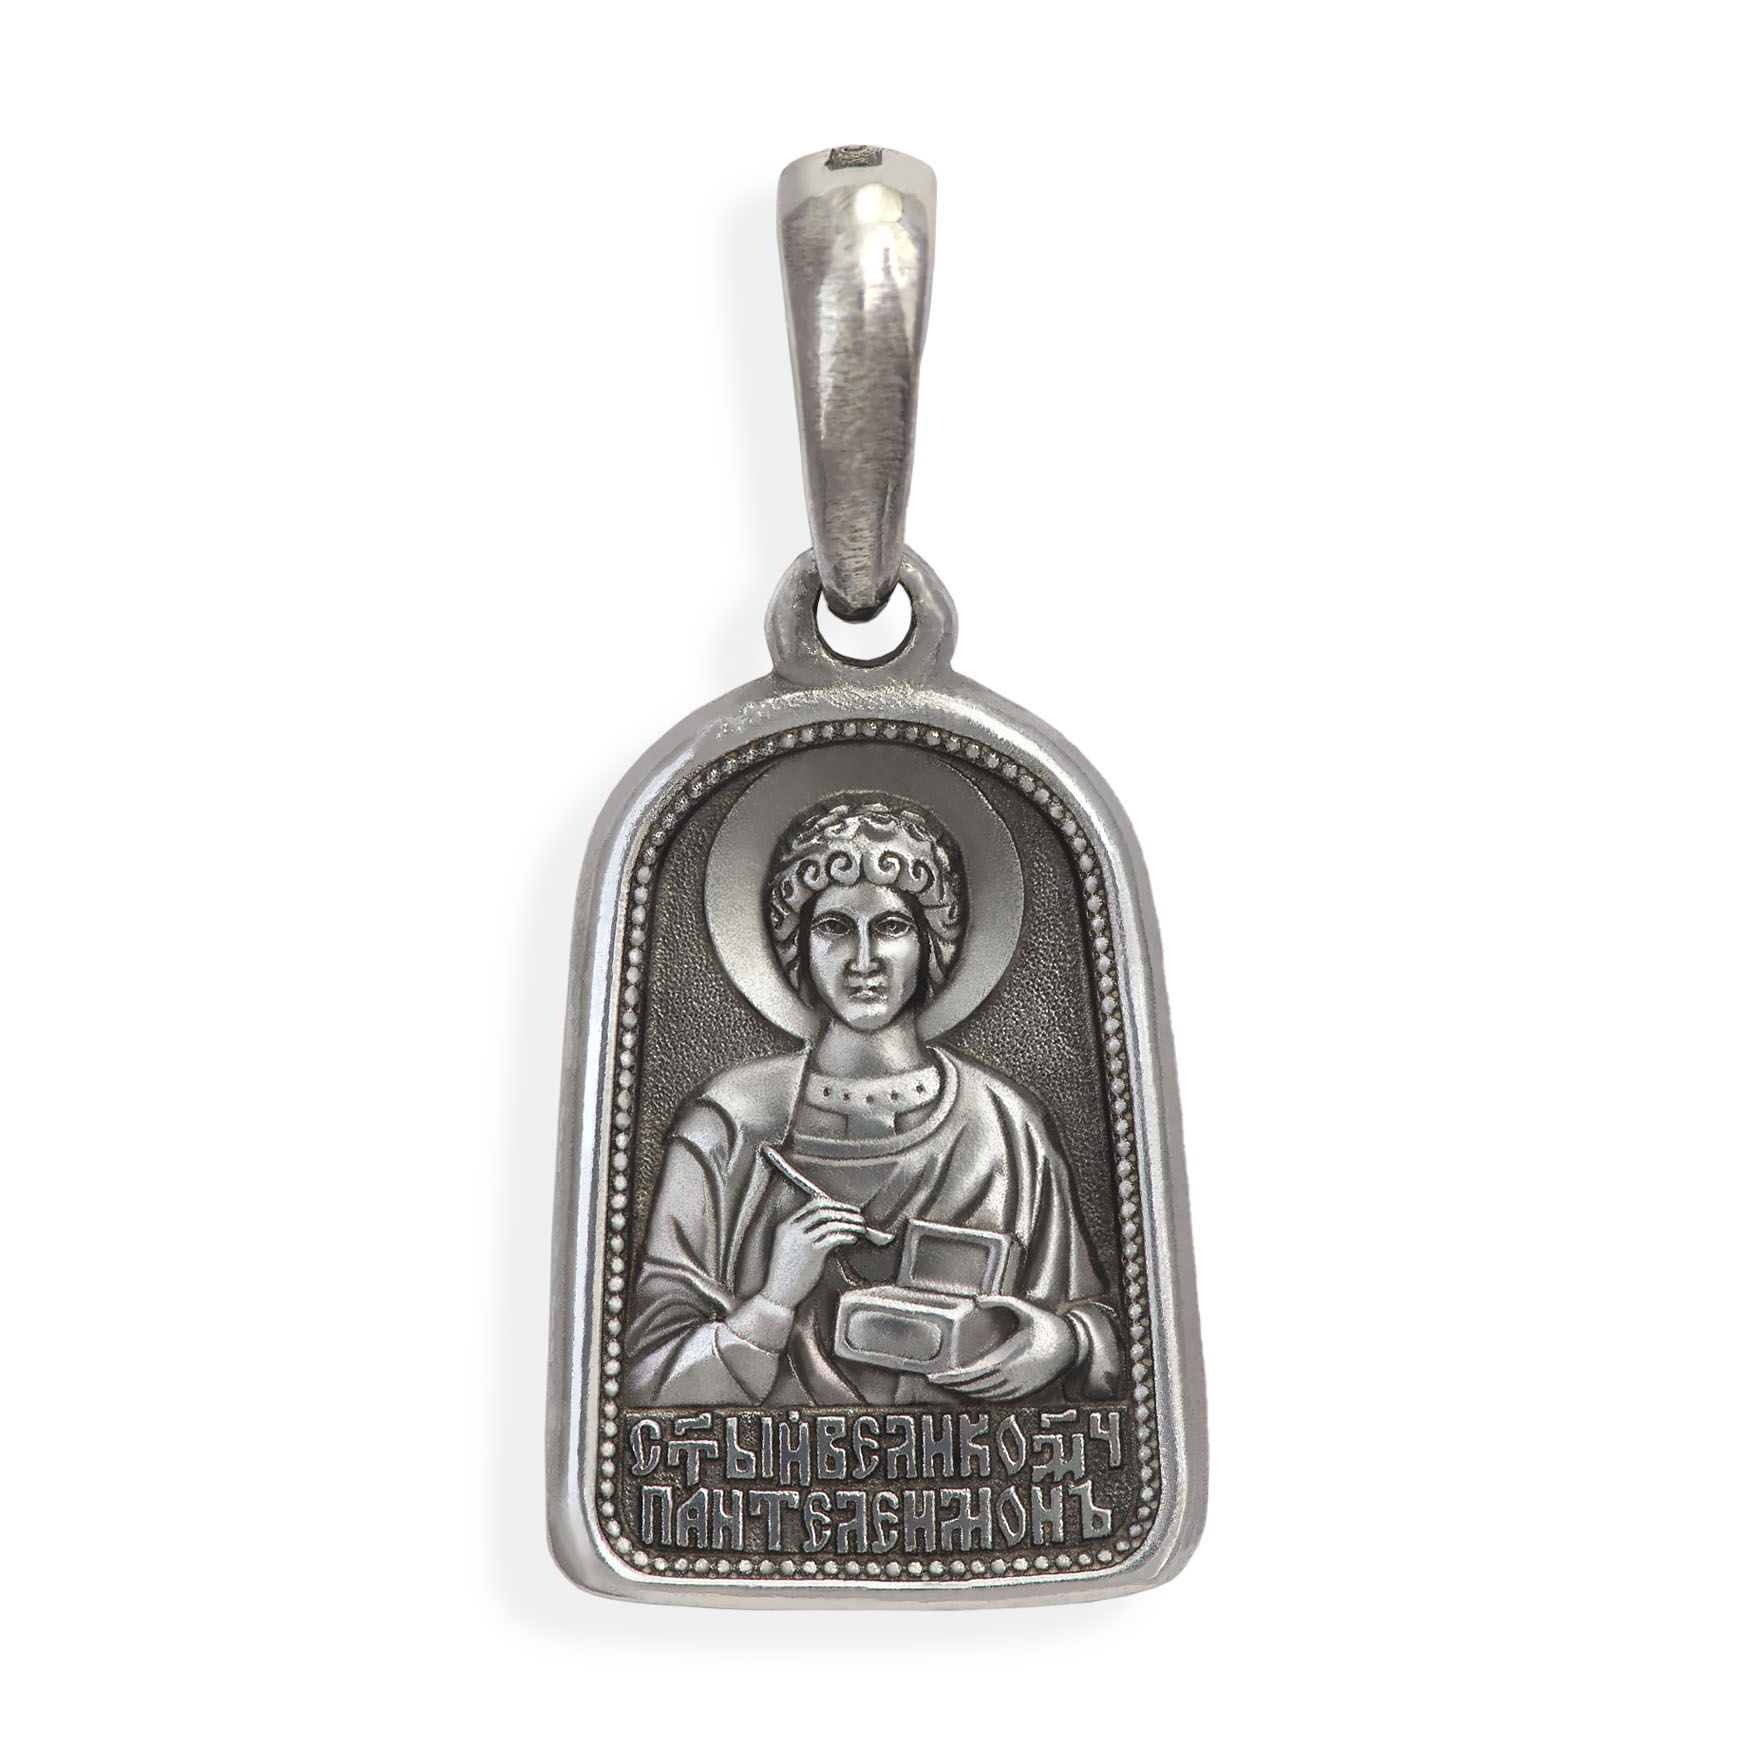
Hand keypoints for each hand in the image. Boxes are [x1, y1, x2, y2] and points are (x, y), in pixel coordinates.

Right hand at [761, 1197, 868, 1309]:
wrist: (778, 1294)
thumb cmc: (786, 1273)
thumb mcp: (789, 1246)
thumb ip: (803, 1233)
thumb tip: (830, 1226)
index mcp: (786, 1225)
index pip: (813, 1204)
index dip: (833, 1204)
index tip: (846, 1208)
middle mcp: (793, 1229)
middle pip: (823, 1210)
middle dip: (844, 1210)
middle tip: (858, 1215)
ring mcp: (802, 1240)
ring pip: (830, 1223)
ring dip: (849, 1223)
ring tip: (860, 1227)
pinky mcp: (812, 1253)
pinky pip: (833, 1238)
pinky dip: (846, 1236)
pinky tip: (853, 1239)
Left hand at [933, 1297, 1077, 1399]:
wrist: (1074, 1346)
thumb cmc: (1049, 1325)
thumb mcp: (1026, 1308)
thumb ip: (1001, 1301)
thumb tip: (977, 1299)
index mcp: (1009, 1357)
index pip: (973, 1373)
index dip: (953, 1377)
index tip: (935, 1376)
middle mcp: (1012, 1376)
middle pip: (975, 1386)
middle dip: (953, 1384)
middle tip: (934, 1379)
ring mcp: (1019, 1386)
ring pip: (985, 1395)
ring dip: (965, 1391)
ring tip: (949, 1383)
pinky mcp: (1025, 1390)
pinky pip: (998, 1398)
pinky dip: (981, 1396)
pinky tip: (971, 1390)